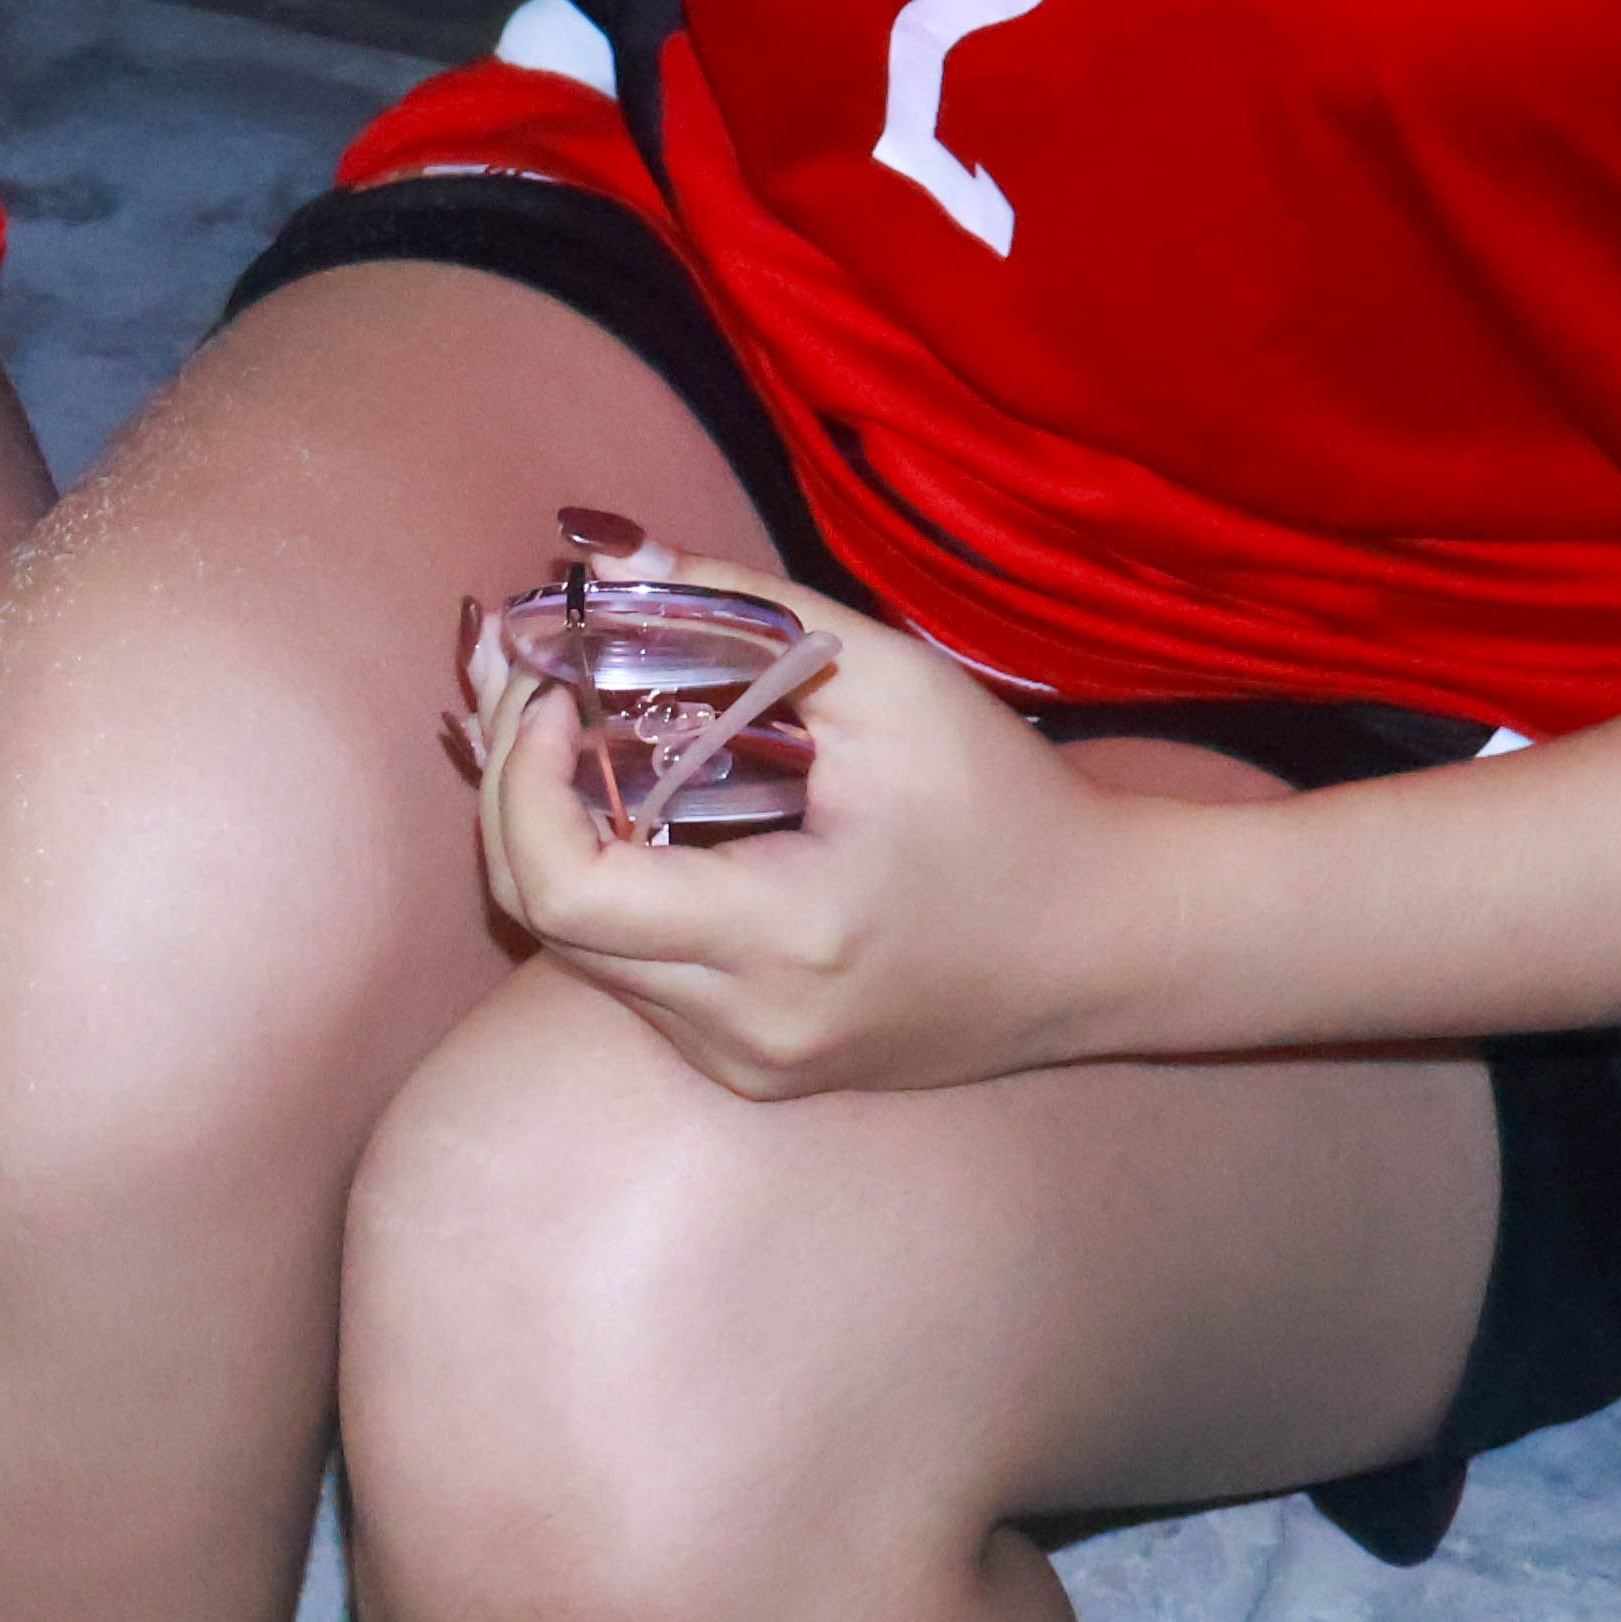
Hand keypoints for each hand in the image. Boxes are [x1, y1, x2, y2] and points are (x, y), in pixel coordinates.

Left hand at [474, 536, 1163, 1096]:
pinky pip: (631, 978)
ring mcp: (743, 1062)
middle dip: (515, 796)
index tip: (553, 696)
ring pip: (576, 955)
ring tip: (569, 731)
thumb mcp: (887, 682)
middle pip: (544, 922)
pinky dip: (610, 890)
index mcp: (783, 939)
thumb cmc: (1011, 807)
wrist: (1105, 942)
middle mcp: (745, 1027)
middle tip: (532, 691)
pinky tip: (628, 807)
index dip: (524, 786)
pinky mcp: (746, 1068)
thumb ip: (734, 608)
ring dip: (554, 840)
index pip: (566, 888)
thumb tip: (599, 553)